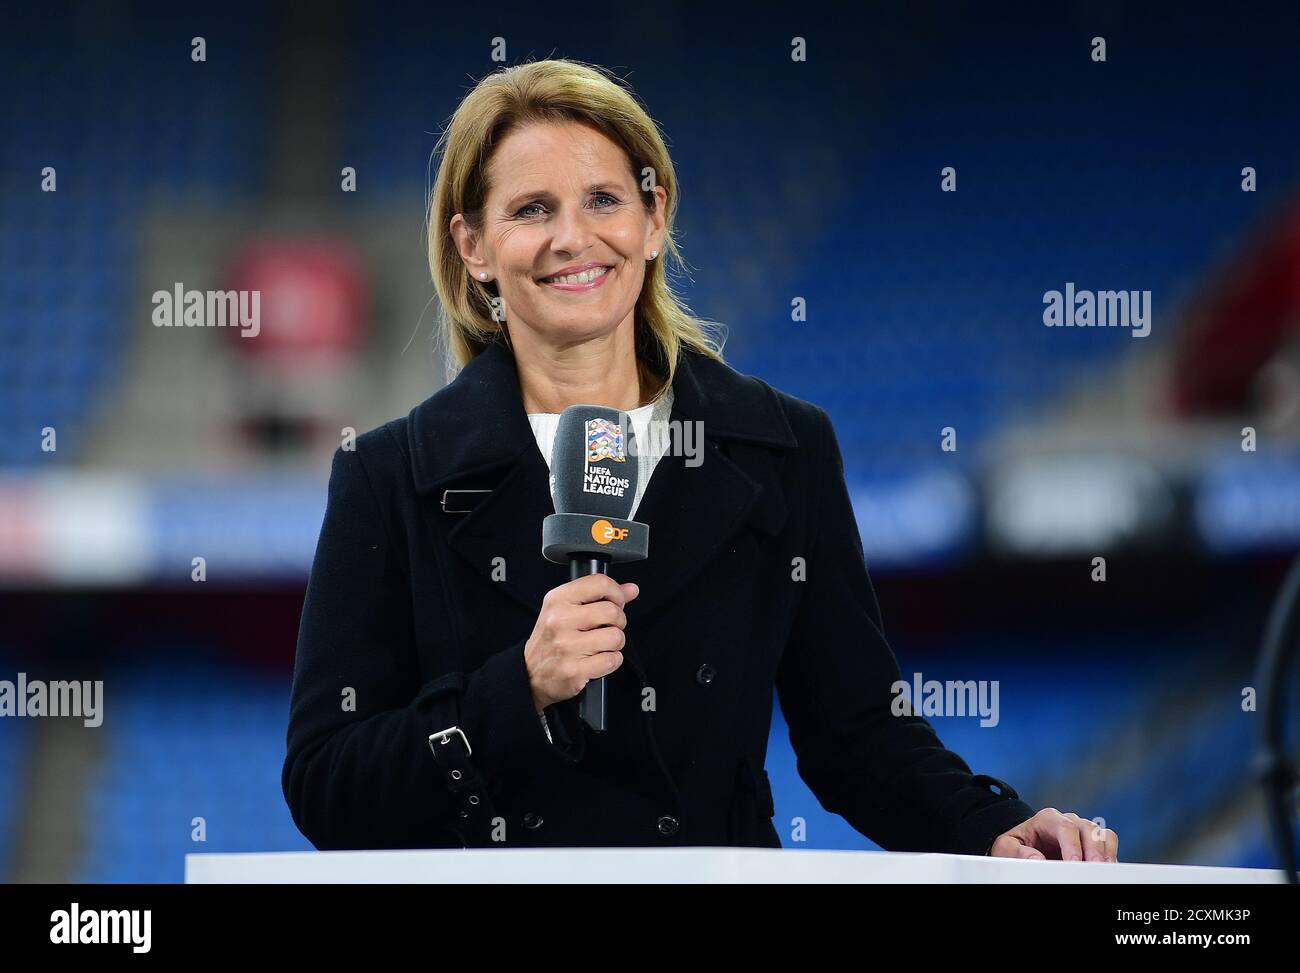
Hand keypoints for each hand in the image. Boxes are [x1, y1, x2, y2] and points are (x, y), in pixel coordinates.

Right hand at [524, 575, 638, 710]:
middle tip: (607, 627)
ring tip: (601, 645)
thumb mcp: (567, 609)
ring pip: (616, 637)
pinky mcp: (574, 670)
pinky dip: (612, 661)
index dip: (616, 593)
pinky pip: (613, 660)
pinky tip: (598, 659)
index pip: (600, 583)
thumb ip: (600, 596)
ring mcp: (567, 646)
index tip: (616, 602)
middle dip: (618, 621)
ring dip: (615, 643)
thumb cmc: (551, 639)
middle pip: (612, 612)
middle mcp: (560, 620)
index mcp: (558, 599)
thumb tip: (631, 589)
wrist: (529, 674)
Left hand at [989, 808, 1118, 861]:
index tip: (1073, 864)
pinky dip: (1110, 856)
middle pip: (1088, 829)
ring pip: (1102, 834)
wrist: (1022, 846)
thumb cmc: (1015, 846)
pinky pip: (1108, 845)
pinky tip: (1106, 871)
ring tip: (1104, 870)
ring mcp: (1082, 831)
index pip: (1065, 828)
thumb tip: (1037, 859)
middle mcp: (1068, 821)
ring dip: (1105, 852)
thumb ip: (1018, 852)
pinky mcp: (1092, 844)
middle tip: (1094, 868)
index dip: (1072, 846)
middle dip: (1093, 850)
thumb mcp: (1006, 847)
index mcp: (1047, 819)